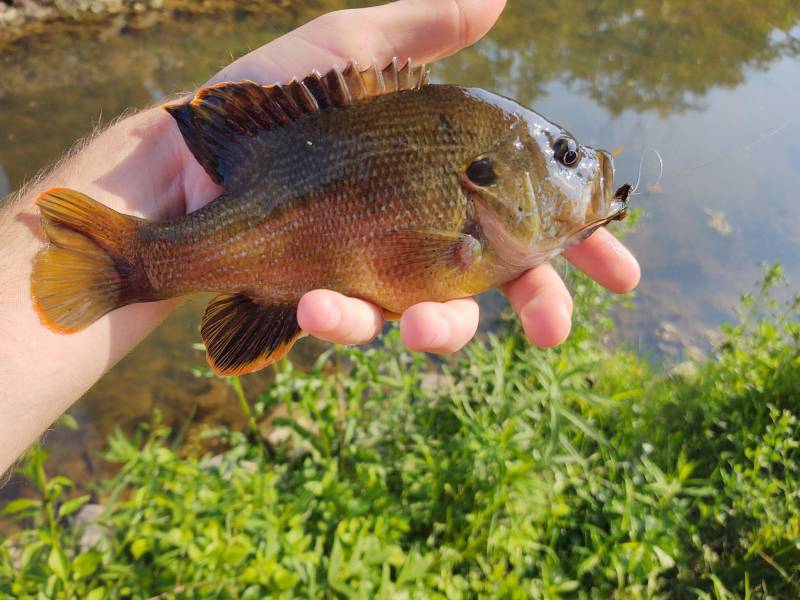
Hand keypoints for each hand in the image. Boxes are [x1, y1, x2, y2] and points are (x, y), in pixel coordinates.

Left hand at [191, 0, 638, 351]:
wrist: (188, 152)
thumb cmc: (275, 103)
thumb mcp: (351, 48)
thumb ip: (422, 28)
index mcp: (444, 175)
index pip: (532, 216)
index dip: (583, 247)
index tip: (625, 276)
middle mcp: (421, 227)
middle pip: (500, 281)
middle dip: (535, 308)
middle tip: (556, 331)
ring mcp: (376, 269)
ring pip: (433, 318)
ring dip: (440, 329)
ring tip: (424, 327)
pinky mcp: (326, 297)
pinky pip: (350, 323)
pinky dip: (344, 319)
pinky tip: (320, 303)